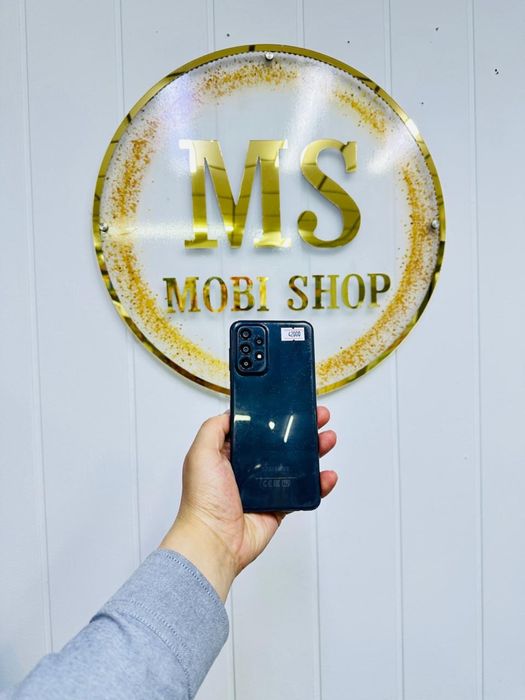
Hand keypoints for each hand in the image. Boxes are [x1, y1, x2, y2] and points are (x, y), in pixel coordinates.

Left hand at [160, 407, 337, 600]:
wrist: (214, 540)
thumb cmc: (203, 501)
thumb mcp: (201, 453)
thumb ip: (214, 428)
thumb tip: (232, 412)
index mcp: (229, 454)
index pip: (257, 428)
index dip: (275, 416)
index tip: (291, 406)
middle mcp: (247, 469)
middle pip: (282, 443)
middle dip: (302, 429)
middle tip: (318, 417)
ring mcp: (265, 488)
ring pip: (296, 465)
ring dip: (314, 451)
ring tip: (327, 439)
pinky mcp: (279, 506)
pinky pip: (303, 492)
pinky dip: (318, 484)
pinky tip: (327, 475)